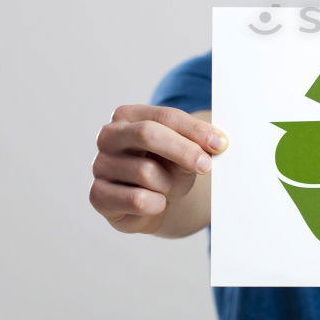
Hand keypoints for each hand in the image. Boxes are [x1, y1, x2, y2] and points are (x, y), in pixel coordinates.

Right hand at [90, 105, 227, 233]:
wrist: (153, 202)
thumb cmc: (168, 168)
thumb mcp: (185, 151)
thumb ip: (198, 143)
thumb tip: (218, 142)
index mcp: (128, 115)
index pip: (165, 116)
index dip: (195, 130)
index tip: (221, 144)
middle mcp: (108, 136)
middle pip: (147, 134)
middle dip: (183, 150)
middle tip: (206, 166)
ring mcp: (99, 165)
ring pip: (146, 171)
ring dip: (168, 184)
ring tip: (166, 187)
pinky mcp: (98, 195)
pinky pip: (136, 200)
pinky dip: (155, 204)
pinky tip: (156, 203)